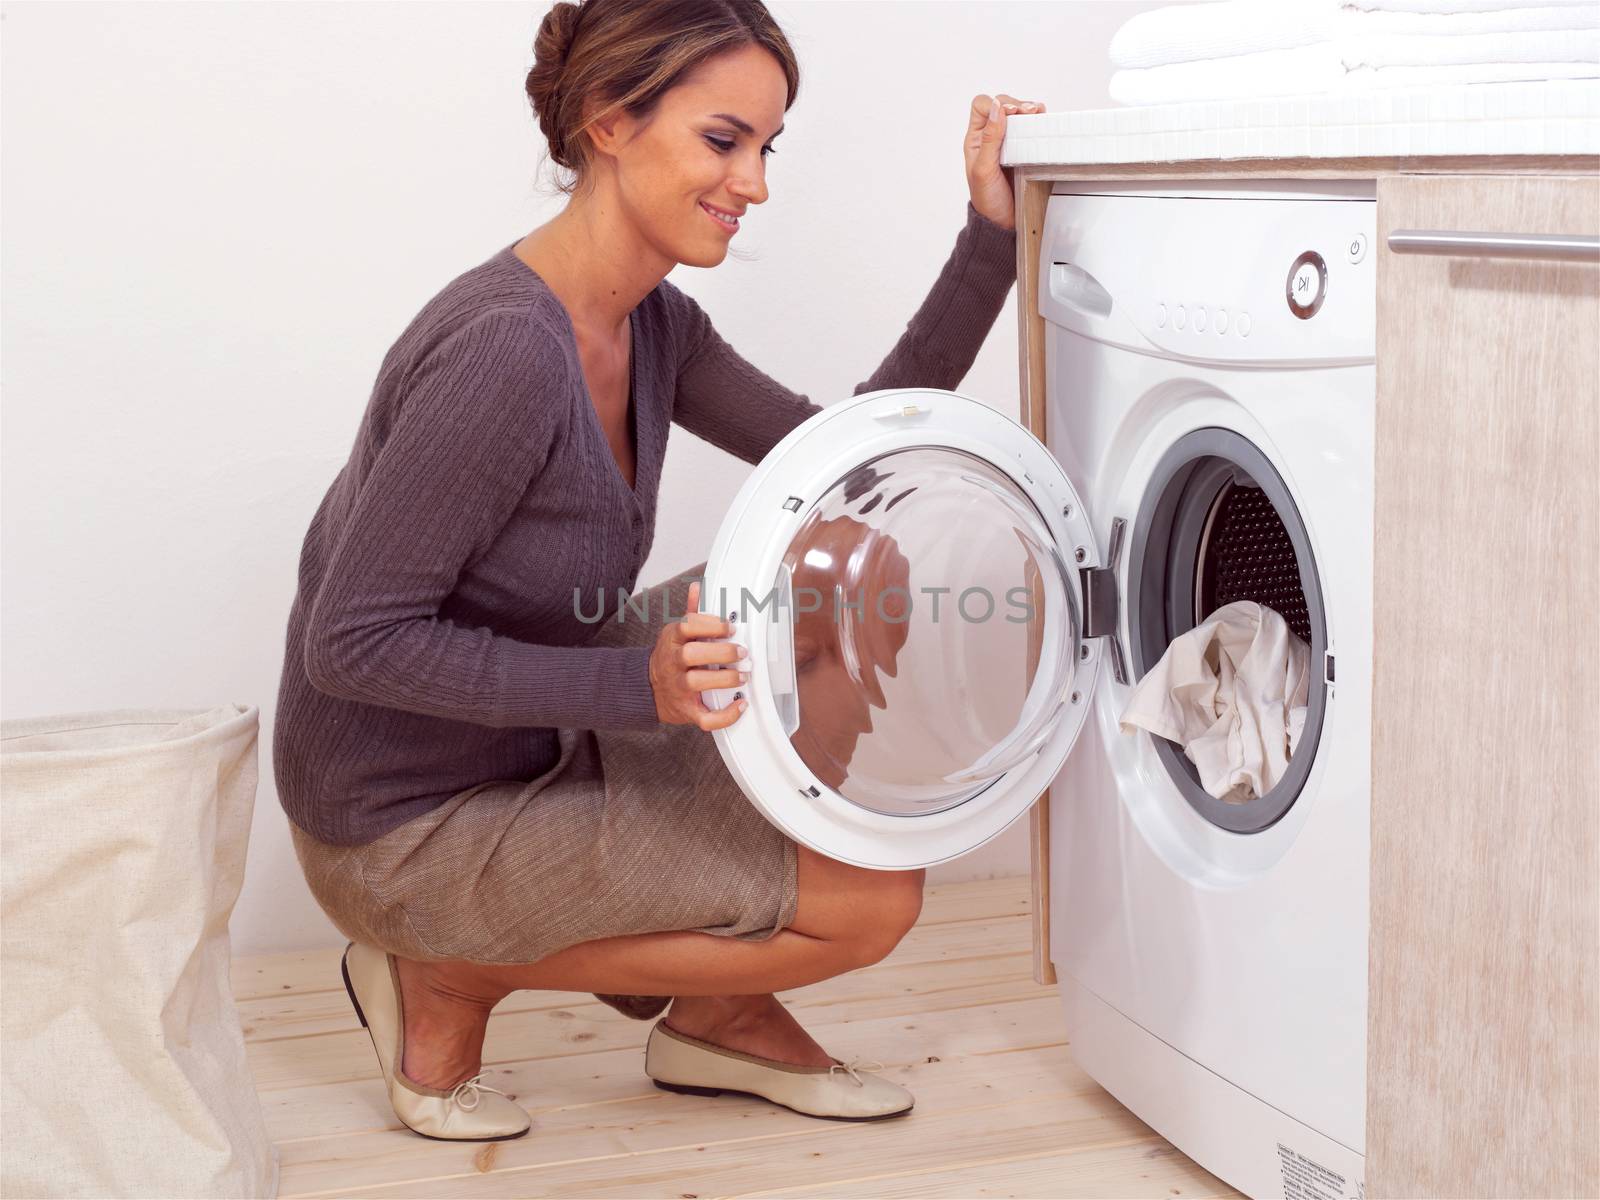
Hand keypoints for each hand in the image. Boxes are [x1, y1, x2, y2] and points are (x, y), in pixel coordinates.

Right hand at [648, 581, 747, 728]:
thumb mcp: (675, 634)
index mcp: (671, 641)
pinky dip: (725, 715)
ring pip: (697, 683)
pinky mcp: (686, 711)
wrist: (648, 689)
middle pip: (691, 654)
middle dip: (720, 652)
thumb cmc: (670, 658)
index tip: (730, 627)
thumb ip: (691, 615)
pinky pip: (705, 718)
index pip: (686, 627)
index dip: (710, 625)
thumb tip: (697, 587)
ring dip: (724, 679)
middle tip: (742, 652)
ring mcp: (678, 688)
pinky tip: (740, 704)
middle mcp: (672, 664)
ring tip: (743, 675)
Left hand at [964, 93, 1045, 231]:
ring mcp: (1009, 143)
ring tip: (1038, 115)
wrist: (1003, 222)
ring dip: (1030, 111)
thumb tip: (997, 108)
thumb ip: (990, 139)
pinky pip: (1032, 129)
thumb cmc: (989, 200)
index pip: (982, 106)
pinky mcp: (1025, 150)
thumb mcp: (984, 170)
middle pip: (1002, 105)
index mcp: (976, 140)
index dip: (997, 104)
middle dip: (1017, 105)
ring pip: (1019, 114)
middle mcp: (991, 137)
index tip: (1011, 114)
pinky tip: (1043, 124)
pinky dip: (1038, 122)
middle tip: (1030, 113)